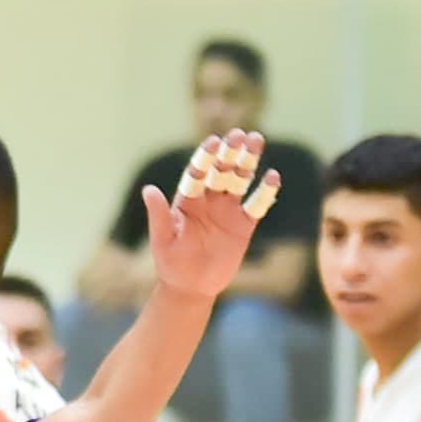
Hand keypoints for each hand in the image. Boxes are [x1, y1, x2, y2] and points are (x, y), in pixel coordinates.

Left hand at [142, 132, 280, 302]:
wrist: (190, 288)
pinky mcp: (244, 224)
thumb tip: (148, 189)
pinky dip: (265, 191)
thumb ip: (159, 215)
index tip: (213, 141)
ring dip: (249, 160)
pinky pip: (257, 204)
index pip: (198, 173)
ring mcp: (227, 210)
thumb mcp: (162, 240)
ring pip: (240, 179)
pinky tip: (272, 176)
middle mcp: (209, 201)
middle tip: (240, 133)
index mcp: (187, 201)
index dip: (205, 157)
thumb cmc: (171, 264)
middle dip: (230, 151)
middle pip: (221, 170)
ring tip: (256, 139)